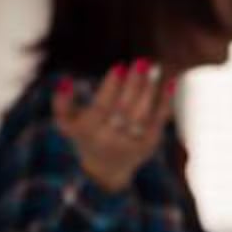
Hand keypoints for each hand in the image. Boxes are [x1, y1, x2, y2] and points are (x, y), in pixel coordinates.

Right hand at [52, 60, 176, 192]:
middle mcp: (111, 140)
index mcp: (90, 132)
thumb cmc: (85, 136)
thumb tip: (65, 81)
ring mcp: (131, 144)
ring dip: (150, 90)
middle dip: (134, 84)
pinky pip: (158, 122)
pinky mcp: (148, 145)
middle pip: (124, 109)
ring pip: (142, 115)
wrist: (105, 170)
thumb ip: (60, 103)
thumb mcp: (66, 123)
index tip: (120, 66)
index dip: (111, 87)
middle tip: (141, 62)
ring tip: (155, 68)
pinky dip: (165, 103)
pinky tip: (170, 83)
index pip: (102, 107)